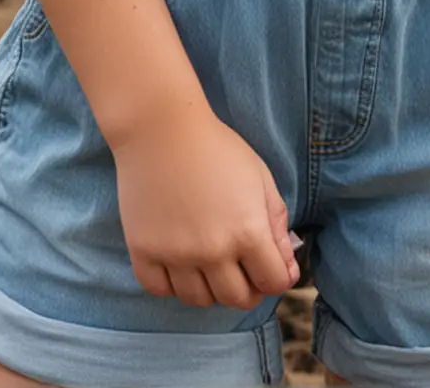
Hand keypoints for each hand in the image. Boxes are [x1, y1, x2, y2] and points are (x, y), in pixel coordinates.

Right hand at [112, 105, 299, 308]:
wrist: (163, 129)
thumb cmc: (217, 147)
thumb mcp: (260, 178)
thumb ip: (276, 223)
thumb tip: (286, 265)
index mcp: (248, 231)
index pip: (274, 283)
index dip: (279, 277)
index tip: (274, 267)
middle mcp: (213, 251)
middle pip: (237, 299)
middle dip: (248, 288)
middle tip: (244, 268)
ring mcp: (176, 255)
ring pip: (200, 301)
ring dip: (211, 288)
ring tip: (212, 264)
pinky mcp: (144, 251)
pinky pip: (159, 290)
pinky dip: (172, 284)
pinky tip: (179, 263)